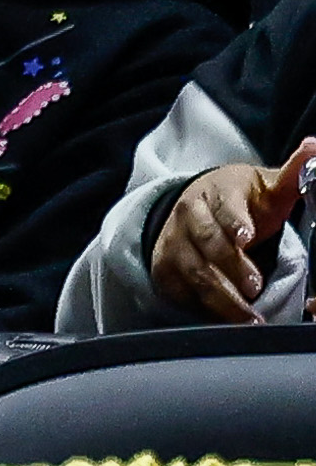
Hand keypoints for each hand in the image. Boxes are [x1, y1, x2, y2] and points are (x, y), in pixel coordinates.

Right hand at [150, 138, 315, 321]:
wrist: (193, 207)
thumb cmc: (240, 200)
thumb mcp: (266, 186)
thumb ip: (293, 172)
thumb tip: (315, 145)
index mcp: (215, 192)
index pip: (224, 208)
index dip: (235, 223)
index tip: (248, 237)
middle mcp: (188, 217)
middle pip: (207, 245)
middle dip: (231, 268)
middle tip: (255, 287)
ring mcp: (173, 245)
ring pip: (194, 273)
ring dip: (221, 298)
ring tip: (248, 317)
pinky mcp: (165, 269)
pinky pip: (181, 292)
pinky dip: (202, 309)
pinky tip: (226, 320)